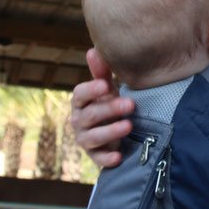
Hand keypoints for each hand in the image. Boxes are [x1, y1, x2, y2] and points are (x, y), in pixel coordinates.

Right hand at [69, 48, 134, 167]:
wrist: (111, 129)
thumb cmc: (106, 103)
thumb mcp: (106, 88)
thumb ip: (100, 71)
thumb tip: (93, 50)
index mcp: (80, 102)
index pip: (79, 94)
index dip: (91, 90)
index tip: (105, 84)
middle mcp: (78, 120)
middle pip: (90, 115)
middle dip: (110, 109)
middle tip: (130, 104)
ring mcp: (85, 139)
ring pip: (93, 137)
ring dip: (111, 131)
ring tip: (129, 126)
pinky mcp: (94, 155)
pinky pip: (98, 158)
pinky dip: (107, 158)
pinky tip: (119, 156)